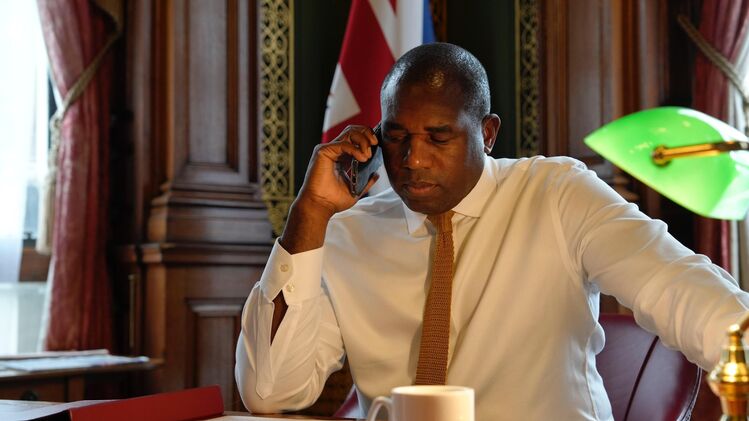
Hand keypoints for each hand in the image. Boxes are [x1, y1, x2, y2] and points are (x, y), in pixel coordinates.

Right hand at [279, 125, 379, 253]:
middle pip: (353, 130)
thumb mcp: (355, 189)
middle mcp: (334, 150)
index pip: (355, 138)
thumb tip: (376, 173)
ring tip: (368, 154)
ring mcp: (328, 149)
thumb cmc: (333, 200)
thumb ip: (366, 180)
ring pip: (349, 132)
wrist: (320, 206)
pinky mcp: (323, 151)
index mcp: (341, 157)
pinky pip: (344, 143)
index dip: (368, 138)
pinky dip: (356, 149)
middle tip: (375, 144)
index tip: (377, 146)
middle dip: (367, 133)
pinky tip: (362, 158)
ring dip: (363, 140)